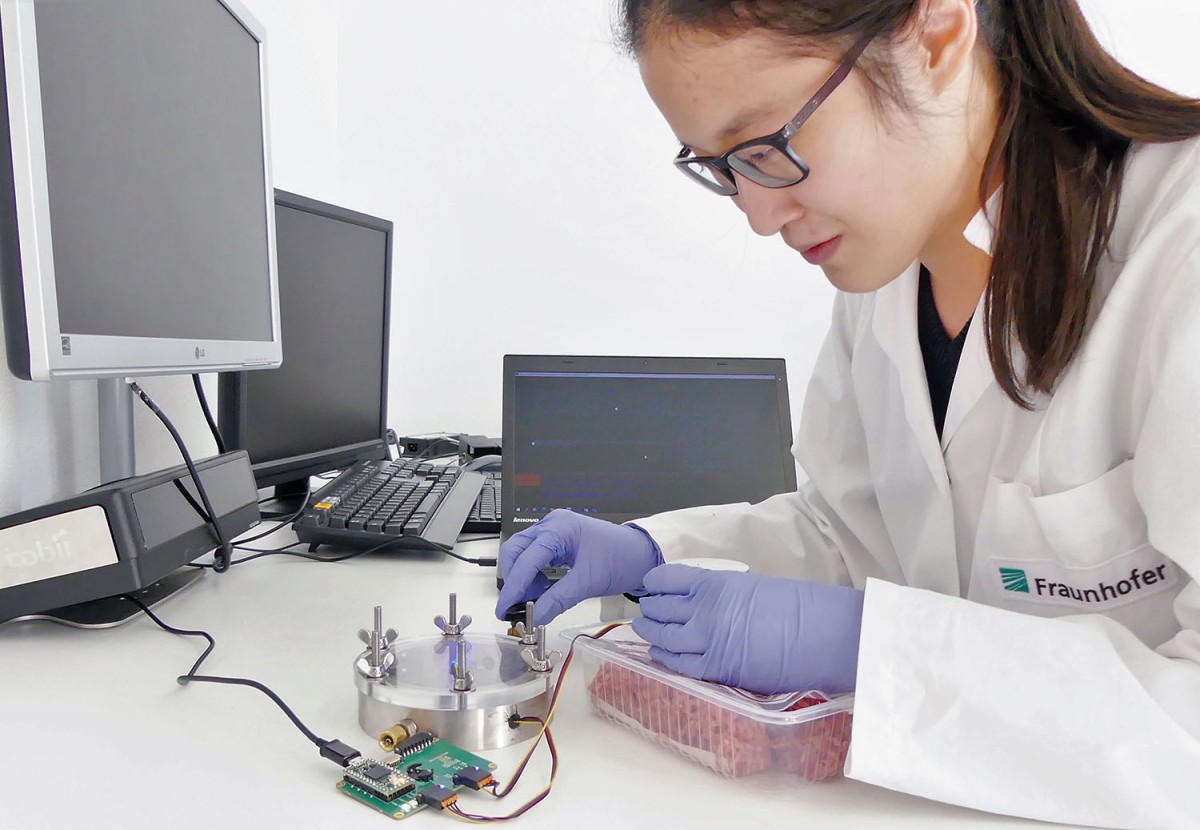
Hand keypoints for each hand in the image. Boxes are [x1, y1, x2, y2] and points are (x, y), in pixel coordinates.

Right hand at [493, 510, 662, 625]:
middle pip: (516, 551)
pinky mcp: (556, 540)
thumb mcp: (589, 582)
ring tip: (536, 599)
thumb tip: (536, 617)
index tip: (504, 608)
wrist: (640, 554)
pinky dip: (532, 575)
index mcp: (559, 528)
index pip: (526, 558)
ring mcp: (552, 530)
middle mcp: (551, 525)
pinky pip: (533, 556)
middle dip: (515, 580)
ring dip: (523, 578)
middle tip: (518, 607)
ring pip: (521, 553)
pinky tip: (544, 589)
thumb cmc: (620, 558)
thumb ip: (559, 599)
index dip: (514, 586)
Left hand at [631, 565, 864, 694]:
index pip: (667, 578)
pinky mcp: (716, 668)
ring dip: (650, 633)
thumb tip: (708, 602)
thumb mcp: (752, 586)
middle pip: (660, 608)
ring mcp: (707, 639)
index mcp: (715, 582)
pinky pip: (679, 664)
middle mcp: (704, 608)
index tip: (650, 586)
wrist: (821, 634)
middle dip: (650, 609)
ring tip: (644, 630)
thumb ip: (724, 594)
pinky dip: (664, 658)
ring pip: (663, 636)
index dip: (654, 584)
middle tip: (646, 611)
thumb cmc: (797, 607)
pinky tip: (658, 654)